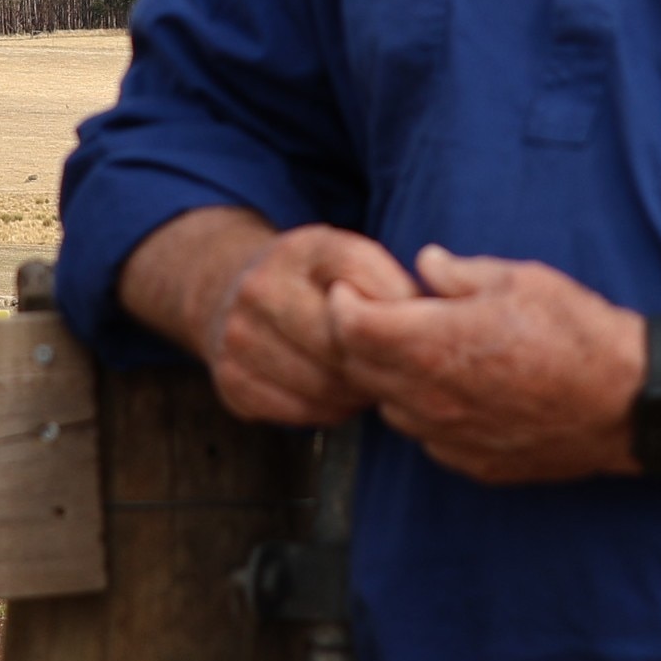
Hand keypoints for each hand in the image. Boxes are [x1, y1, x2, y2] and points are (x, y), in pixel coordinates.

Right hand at [118, 209, 419, 424]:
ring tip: (368, 379)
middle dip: (376, 360)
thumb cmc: (312, 283)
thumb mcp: (347, 260)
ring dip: (357, 391)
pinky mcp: (232, 380)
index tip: (411, 324)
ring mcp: (238, 335)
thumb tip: (431, 327)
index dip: (398, 308)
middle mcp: (261, 286)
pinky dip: (330, 409)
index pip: (362, 276)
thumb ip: (387, 284)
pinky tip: (337, 393)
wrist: (229, 295)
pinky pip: (302, 411)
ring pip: (325, 384)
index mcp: (302, 248)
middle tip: (395, 368)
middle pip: (340, 341)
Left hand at [326, 245, 645, 483]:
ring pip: (389, 408)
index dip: (344, 303)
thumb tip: (425, 264)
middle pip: (359, 370)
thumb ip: (459, 274)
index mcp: (435, 343)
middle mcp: (431, 397)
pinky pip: (426, 437)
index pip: (351, 327)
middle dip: (357, 340)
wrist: (629, 402)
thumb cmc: (579, 334)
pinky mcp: (473, 463)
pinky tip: (453, 392)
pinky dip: (425, 413)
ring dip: (390, 379)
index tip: (353, 289)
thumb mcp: (519, 280)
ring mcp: (450, 436)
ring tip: (419, 353)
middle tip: (378, 316)